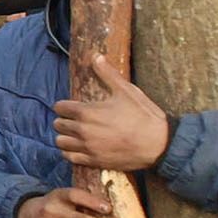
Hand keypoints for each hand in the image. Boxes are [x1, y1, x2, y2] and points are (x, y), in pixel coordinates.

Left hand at [55, 54, 170, 171]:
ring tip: (75, 134)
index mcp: (87, 112)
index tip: (72, 106)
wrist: (159, 144)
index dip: (65, 106)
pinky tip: (79, 148)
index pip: (59, 107)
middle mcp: (82, 130)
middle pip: (58, 124)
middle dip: (64, 120)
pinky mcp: (93, 161)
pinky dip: (71, 152)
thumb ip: (108, 74)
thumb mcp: (127, 91)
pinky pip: (69, 157)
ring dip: (65, 137)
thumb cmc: (144, 116)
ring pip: (60, 142)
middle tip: (76, 120)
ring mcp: (87, 147)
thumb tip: (96, 56)